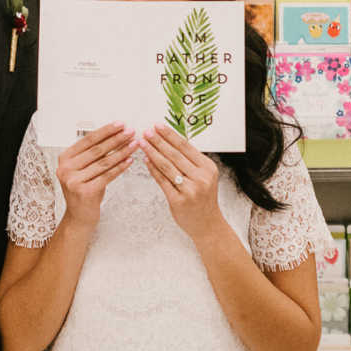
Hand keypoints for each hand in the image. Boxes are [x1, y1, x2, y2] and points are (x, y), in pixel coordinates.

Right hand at [54, 123, 134, 231]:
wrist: (79, 216)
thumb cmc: (84, 189)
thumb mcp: (83, 169)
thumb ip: (93, 154)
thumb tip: (116, 135)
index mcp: (64, 158)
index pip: (88, 140)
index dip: (105, 131)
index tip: (120, 125)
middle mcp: (66, 168)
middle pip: (96, 150)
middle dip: (116, 139)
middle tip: (130, 132)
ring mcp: (74, 180)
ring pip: (104, 162)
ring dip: (122, 151)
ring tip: (134, 144)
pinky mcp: (85, 191)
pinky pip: (107, 176)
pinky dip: (120, 167)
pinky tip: (130, 160)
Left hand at [140, 124, 224, 243]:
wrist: (208, 224)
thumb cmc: (203, 198)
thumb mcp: (204, 176)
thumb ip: (191, 161)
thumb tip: (170, 141)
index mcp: (208, 167)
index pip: (186, 146)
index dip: (170, 135)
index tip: (158, 126)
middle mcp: (200, 177)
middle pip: (175, 154)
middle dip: (158, 141)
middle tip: (146, 131)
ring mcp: (189, 189)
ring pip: (167, 166)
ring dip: (152, 152)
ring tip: (142, 143)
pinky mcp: (178, 200)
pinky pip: (162, 181)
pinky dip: (153, 169)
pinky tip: (146, 160)